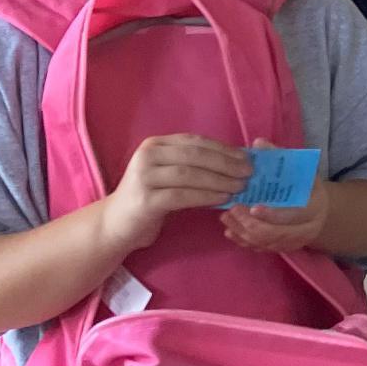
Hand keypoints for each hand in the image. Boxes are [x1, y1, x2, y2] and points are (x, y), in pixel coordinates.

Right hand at [99, 135, 251, 255]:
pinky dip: (206, 196)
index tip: (246, 157)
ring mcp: (144, 177)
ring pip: (190, 174)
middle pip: (195, 155)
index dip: (223, 148)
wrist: (117, 224)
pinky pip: (183, 195)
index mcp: (155, 145)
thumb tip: (236, 162)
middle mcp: (147, 155)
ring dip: (220, 180)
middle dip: (226, 163)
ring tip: (241, 186)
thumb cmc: (151, 198)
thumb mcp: (169, 175)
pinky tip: (223, 198)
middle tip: (249, 172)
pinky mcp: (146, 200)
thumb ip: (194, 165)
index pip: (195, 141)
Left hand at [222, 141, 329, 253]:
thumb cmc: (306, 185)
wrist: (319, 211)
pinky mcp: (281, 249)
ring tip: (226, 216)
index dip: (272, 214)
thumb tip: (258, 143)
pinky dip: (243, 241)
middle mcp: (306, 230)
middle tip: (233, 209)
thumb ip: (280, 157)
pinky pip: (261, 249)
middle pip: (275, 233)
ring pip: (265, 243)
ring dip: (243, 231)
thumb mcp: (300, 168)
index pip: (293, 215)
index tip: (253, 206)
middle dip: (251, 224)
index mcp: (314, 208)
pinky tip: (230, 230)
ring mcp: (293, 242)